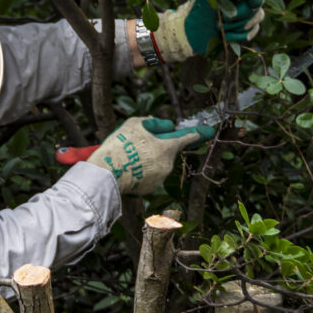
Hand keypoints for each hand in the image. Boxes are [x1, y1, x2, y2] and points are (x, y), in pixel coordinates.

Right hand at [86, 117, 214, 194]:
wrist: (106, 173)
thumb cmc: (120, 145)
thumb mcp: (135, 124)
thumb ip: (154, 123)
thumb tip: (167, 126)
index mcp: (167, 147)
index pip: (186, 138)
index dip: (196, 134)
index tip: (206, 131)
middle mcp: (167, 164)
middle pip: (167, 152)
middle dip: (157, 147)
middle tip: (138, 145)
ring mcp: (160, 178)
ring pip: (158, 164)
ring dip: (149, 160)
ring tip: (129, 158)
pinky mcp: (151, 189)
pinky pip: (151, 177)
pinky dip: (144, 172)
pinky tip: (129, 169)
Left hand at [152, 0, 264, 63]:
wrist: (188, 31)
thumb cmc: (197, 7)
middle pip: (256, 3)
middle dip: (239, 14)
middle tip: (221, 18)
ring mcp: (247, 13)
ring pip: (257, 17)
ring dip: (237, 25)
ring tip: (219, 26)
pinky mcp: (245, 29)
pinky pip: (252, 32)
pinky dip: (237, 35)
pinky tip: (224, 36)